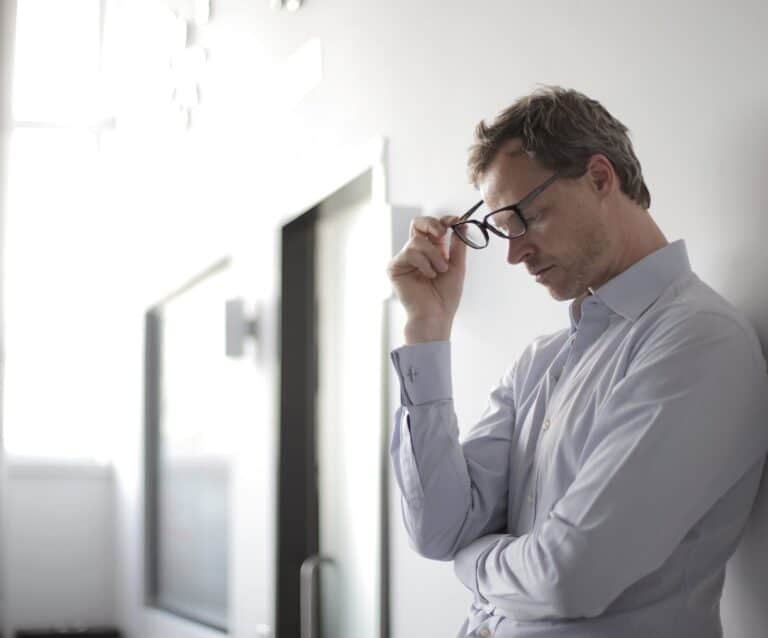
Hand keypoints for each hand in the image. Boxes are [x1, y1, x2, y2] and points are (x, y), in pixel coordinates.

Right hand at [386, 214, 466, 342]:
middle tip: (442, 233)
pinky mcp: (395, 267)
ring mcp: (404, 259)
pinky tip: (428, 276)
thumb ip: (458, 245)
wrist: (436, 315)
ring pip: (417, 241)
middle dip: (431, 224)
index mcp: (432, 250)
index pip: (433, 227)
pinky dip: (423, 263)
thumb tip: (463, 223)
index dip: (444, 220)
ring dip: (434, 255)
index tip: (456, 221)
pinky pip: (409, 253)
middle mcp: (417, 252)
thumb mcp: (457, 266)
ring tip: (439, 271)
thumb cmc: (445, 296)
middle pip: (417, 223)